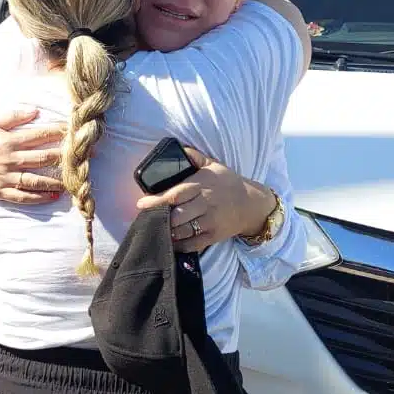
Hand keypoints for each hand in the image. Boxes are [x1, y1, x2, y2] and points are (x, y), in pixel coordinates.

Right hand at [0, 107, 65, 203]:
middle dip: (65, 156)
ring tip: (72, 180)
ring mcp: (5, 178)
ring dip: (55, 180)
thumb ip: (12, 117)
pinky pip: (22, 196)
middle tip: (85, 156)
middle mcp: (9, 160)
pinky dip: (38, 197)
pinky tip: (53, 196)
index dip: (58, 132)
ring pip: (35, 180)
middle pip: (42, 158)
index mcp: (8, 141)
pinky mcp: (0, 191)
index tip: (74, 131)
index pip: (39, 136)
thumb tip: (35, 111)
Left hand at [135, 147, 272, 252]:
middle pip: (177, 215)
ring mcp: (211, 221)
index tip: (141, 203)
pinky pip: (193, 244)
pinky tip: (170, 241)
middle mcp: (206, 203)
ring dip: (168, 232)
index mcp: (202, 184)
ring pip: (183, 230)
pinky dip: (179, 245)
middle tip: (147, 218)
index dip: (157, 200)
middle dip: (160, 218)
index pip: (176, 194)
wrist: (252, 204)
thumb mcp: (213, 165)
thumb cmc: (227, 183)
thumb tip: (177, 149)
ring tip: (156, 229)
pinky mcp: (214, 236)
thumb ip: (193, 156)